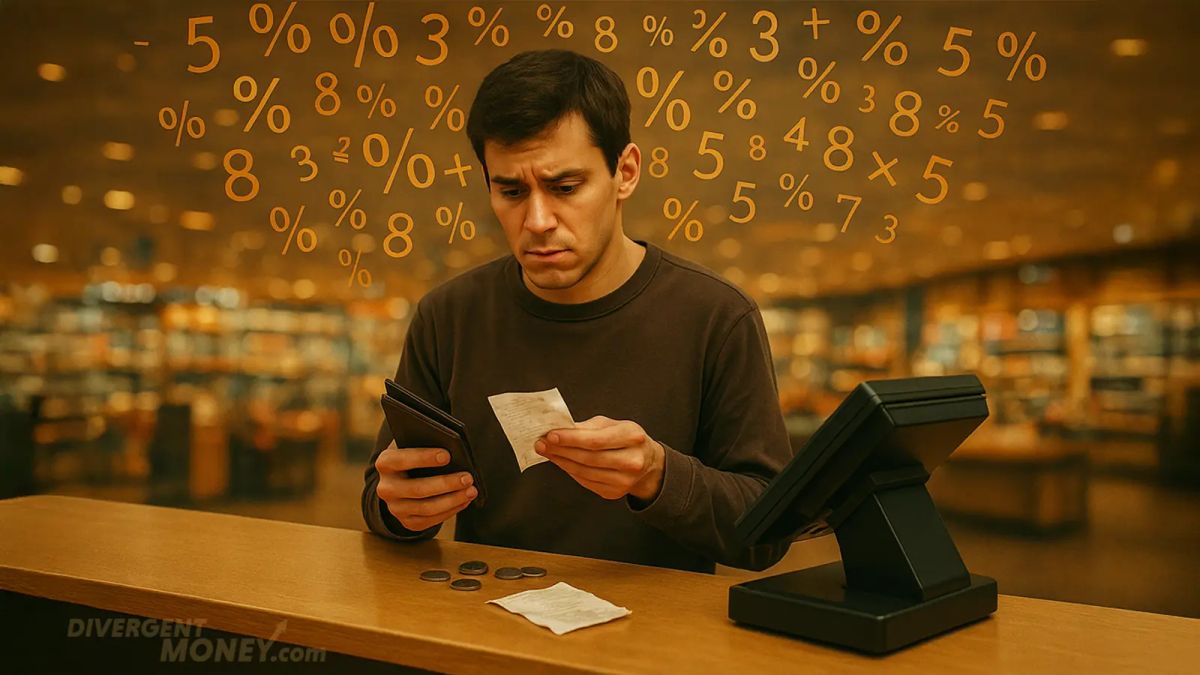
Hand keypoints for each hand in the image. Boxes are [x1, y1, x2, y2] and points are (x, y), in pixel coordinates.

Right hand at [375, 441, 477, 531]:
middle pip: (417, 489)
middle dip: (446, 484)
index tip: (447, 455)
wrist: (401, 478)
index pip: (402, 460)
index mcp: (385, 463)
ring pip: (427, 508)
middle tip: (468, 477)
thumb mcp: (413, 444)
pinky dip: (451, 510)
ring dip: (453, 500)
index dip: (424, 458)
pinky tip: (464, 501)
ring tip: (471, 491)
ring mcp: (395, 508)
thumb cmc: (414, 455)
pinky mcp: (407, 522)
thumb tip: (454, 448)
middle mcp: (386, 488)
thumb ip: (426, 443)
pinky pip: (431, 520)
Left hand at [535, 416, 664, 501]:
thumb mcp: (612, 424)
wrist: (648, 463)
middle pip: (588, 458)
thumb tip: (559, 429)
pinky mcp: (615, 493)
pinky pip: (586, 482)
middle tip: (541, 443)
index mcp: (632, 437)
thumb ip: (587, 427)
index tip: (550, 435)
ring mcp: (625, 481)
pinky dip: (570, 471)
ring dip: (562, 461)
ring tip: (547, 452)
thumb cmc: (626, 438)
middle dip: (562, 450)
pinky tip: (561, 462)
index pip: (595, 440)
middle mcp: (632, 461)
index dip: (571, 439)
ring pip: (584, 472)